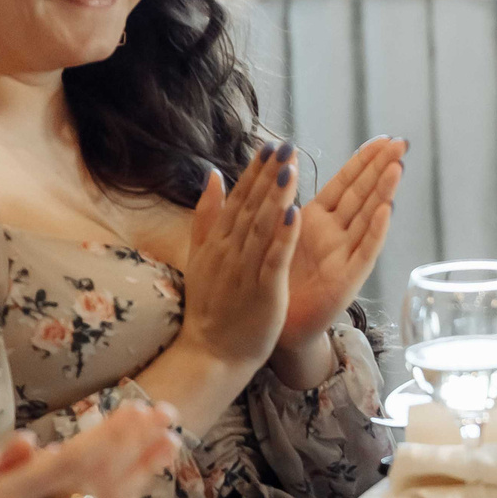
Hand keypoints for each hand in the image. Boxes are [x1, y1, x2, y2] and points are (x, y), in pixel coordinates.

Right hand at [174, 143, 301, 375]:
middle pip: (252, 206)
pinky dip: (282, 236)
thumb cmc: (212, 305)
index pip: (240, 198)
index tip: (271, 144)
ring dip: (277, 197)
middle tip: (286, 145)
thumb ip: (207, 215)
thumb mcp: (202, 256)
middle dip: (270, 175)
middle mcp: (230, 250)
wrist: (211, 352)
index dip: (256, 171)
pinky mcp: (262, 290)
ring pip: (262, 227)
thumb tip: (212, 175)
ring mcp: (245, 270)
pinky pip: (273, 259)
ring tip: (291, 169)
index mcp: (220, 241)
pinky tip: (294, 213)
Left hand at [279, 137, 404, 348]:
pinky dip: (375, 231)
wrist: (274, 326)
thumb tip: (276, 164)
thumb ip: (276, 201)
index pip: (344, 184)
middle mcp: (336, 234)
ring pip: (368, 217)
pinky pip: (364, 252)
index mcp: (316, 220)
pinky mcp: (347, 280)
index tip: (381, 139)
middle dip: (381, 168)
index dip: (362, 161)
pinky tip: (386, 210)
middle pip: (363, 195)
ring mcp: (345, 255)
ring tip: (397, 167)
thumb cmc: (274, 280)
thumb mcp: (271, 234)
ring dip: (383, 192)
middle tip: (401, 143)